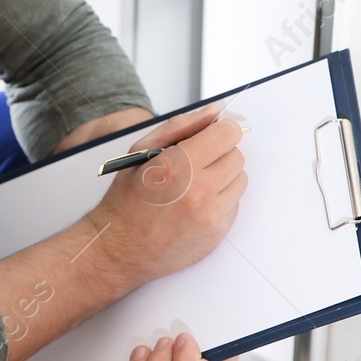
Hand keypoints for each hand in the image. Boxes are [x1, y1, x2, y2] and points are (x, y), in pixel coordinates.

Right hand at [90, 102, 247, 285]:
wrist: (120, 248)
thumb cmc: (126, 199)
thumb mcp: (142, 151)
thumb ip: (181, 127)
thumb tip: (214, 112)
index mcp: (180, 165)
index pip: (228, 134)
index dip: (221, 130)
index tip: (211, 135)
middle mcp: (200, 191)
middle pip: (237, 156)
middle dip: (220, 153)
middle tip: (196, 161)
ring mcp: (212, 216)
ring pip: (240, 180)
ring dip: (223, 177)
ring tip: (195, 184)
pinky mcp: (218, 234)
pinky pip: (235, 204)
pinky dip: (220, 200)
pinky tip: (196, 204)